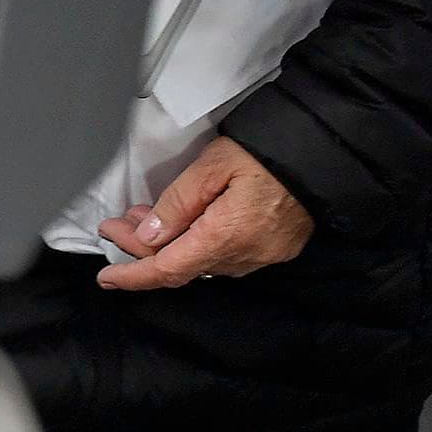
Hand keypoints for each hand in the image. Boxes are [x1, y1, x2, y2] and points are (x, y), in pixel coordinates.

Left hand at [96, 136, 313, 291]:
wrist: (325, 154)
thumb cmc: (266, 153)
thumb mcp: (211, 166)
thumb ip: (177, 203)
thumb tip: (147, 236)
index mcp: (225, 237)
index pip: (168, 269)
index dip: (133, 276)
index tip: (106, 278)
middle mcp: (244, 256)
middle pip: (181, 265)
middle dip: (143, 248)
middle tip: (116, 225)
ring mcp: (262, 257)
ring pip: (201, 261)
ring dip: (168, 243)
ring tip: (142, 217)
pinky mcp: (273, 249)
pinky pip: (224, 255)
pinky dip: (195, 242)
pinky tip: (181, 223)